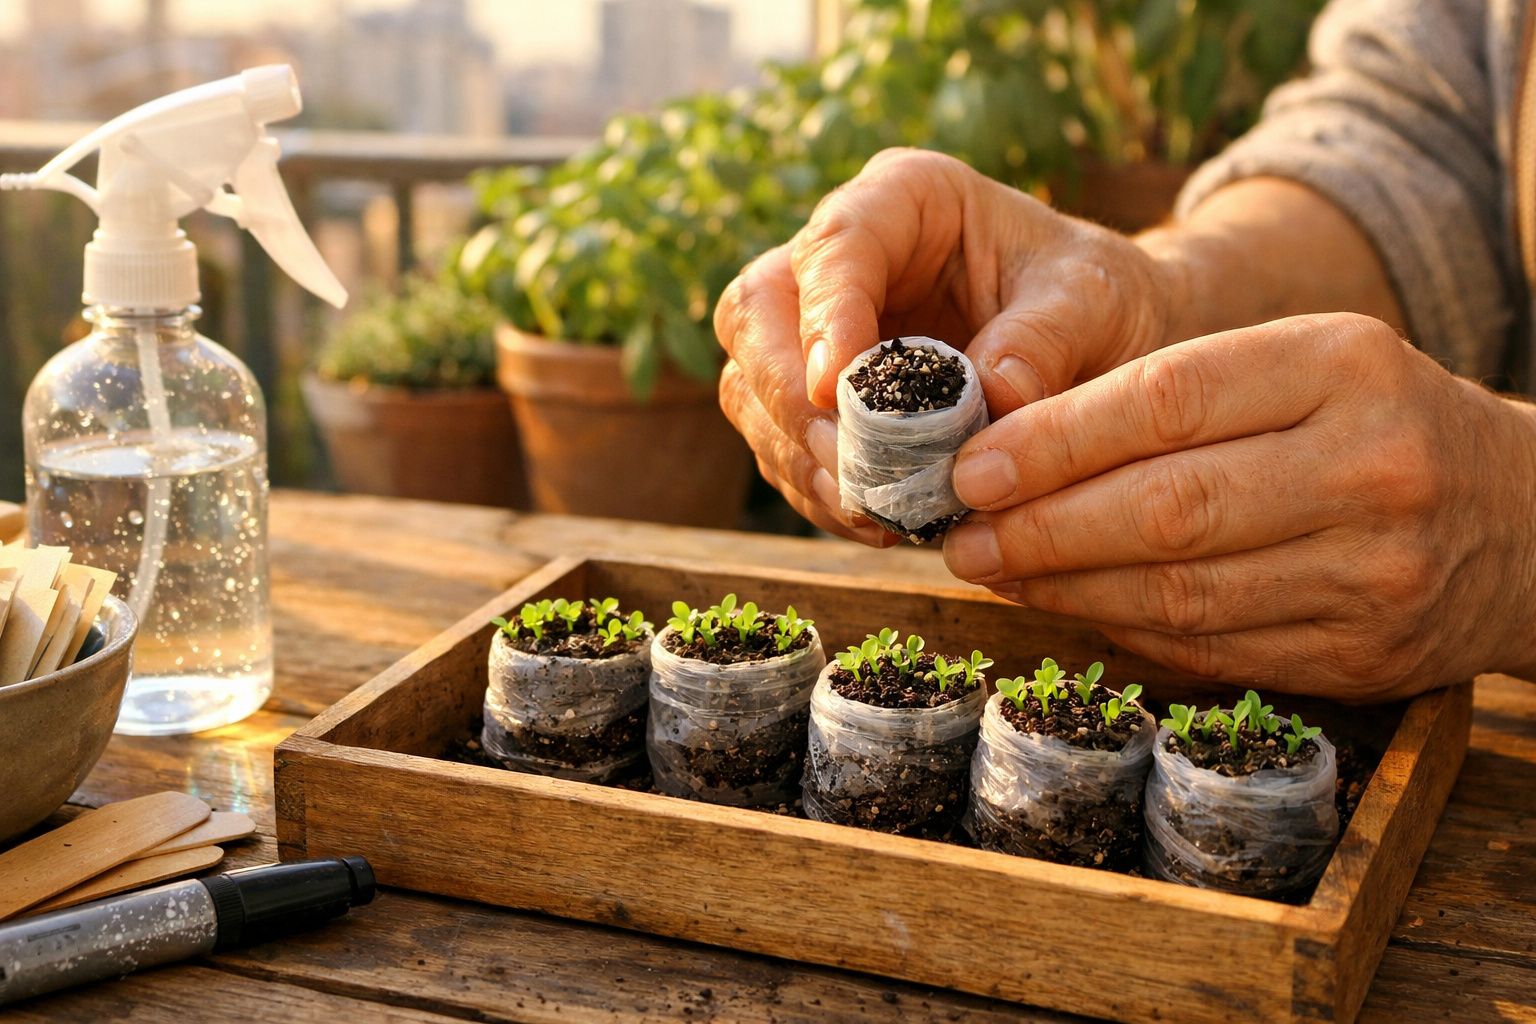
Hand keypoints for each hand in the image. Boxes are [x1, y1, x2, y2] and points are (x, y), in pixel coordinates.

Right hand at [714, 147, 1176, 543]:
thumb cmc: (1097, 298)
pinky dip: (818, 490)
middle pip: (757, 314)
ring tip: (869, 511)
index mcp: (903, 199)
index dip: (825, 315)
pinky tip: (873, 521)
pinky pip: (782, 446)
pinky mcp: (817, 400)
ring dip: (798, 457)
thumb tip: (992, 398)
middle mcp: (839, 259)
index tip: (832, 385)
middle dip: (787, 397)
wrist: (1104, 341)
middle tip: (843, 465)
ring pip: (752, 388)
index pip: (836, 246)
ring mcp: (816, 330)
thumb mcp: (1092, 303)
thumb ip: (1044, 340)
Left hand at [943, 312, 1535, 699]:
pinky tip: (1070, 607)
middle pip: (1167, 506)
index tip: (969, 465)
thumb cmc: (1375, 425)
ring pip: (1180, 592)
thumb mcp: (1302, 368)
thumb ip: (1177, 398)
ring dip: (1066, 587)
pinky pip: (1210, 649)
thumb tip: (1016, 455)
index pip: (1168, 401)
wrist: (1521, 521)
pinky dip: (1123, 630)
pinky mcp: (1361, 654)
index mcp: (1343, 365)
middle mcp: (1368, 466)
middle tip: (961, 534)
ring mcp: (1373, 571)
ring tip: (997, 570)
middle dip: (1041, 526)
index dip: (1053, 440)